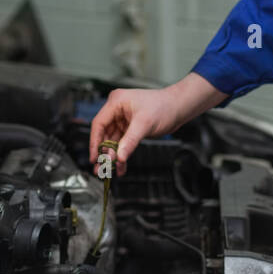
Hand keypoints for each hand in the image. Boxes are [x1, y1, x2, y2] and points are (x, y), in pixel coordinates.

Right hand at [87, 75, 223, 175]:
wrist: (179, 107)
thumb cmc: (163, 106)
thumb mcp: (144, 124)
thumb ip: (130, 141)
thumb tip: (119, 157)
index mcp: (116, 102)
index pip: (99, 124)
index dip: (95, 142)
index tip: (94, 157)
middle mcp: (117, 110)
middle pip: (104, 134)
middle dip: (103, 152)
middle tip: (100, 168)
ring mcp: (123, 119)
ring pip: (113, 140)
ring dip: (113, 156)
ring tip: (111, 171)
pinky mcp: (130, 127)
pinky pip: (122, 143)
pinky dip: (122, 154)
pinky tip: (122, 166)